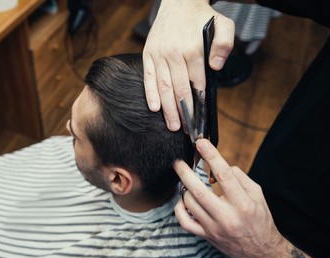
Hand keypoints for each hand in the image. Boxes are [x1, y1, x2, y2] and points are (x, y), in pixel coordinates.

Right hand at [143, 0, 233, 130]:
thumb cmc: (201, 17)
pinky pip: (148, 78)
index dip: (199, 104)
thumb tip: (215, 67)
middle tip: (186, 130)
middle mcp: (173, 54)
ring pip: (163, 87)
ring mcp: (159, 55)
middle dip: (183, 113)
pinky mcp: (148, 54)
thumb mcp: (223, 25)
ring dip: (167, 109)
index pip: (197, 83)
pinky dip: (150, 93)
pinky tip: (154, 107)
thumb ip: (224, 45)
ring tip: (172, 125)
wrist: (178, 2)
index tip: (200, 120)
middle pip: (179, 90)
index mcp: (192, 50)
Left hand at [173, 139, 311, 257]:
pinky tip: (182, 200)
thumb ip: (239, 177)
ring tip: (185, 179)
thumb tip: (219, 165)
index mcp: (243, 204)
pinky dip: (179, 209)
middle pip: (199, 191)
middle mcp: (227, 216)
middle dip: (185, 173)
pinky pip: (185, 222)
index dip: (211, 156)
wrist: (261, 251)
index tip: (201, 143)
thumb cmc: (259, 219)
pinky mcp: (206, 235)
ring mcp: (214, 228)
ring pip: (190, 203)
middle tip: (178, 162)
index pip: (224, 175)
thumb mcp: (258, 194)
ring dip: (184, 188)